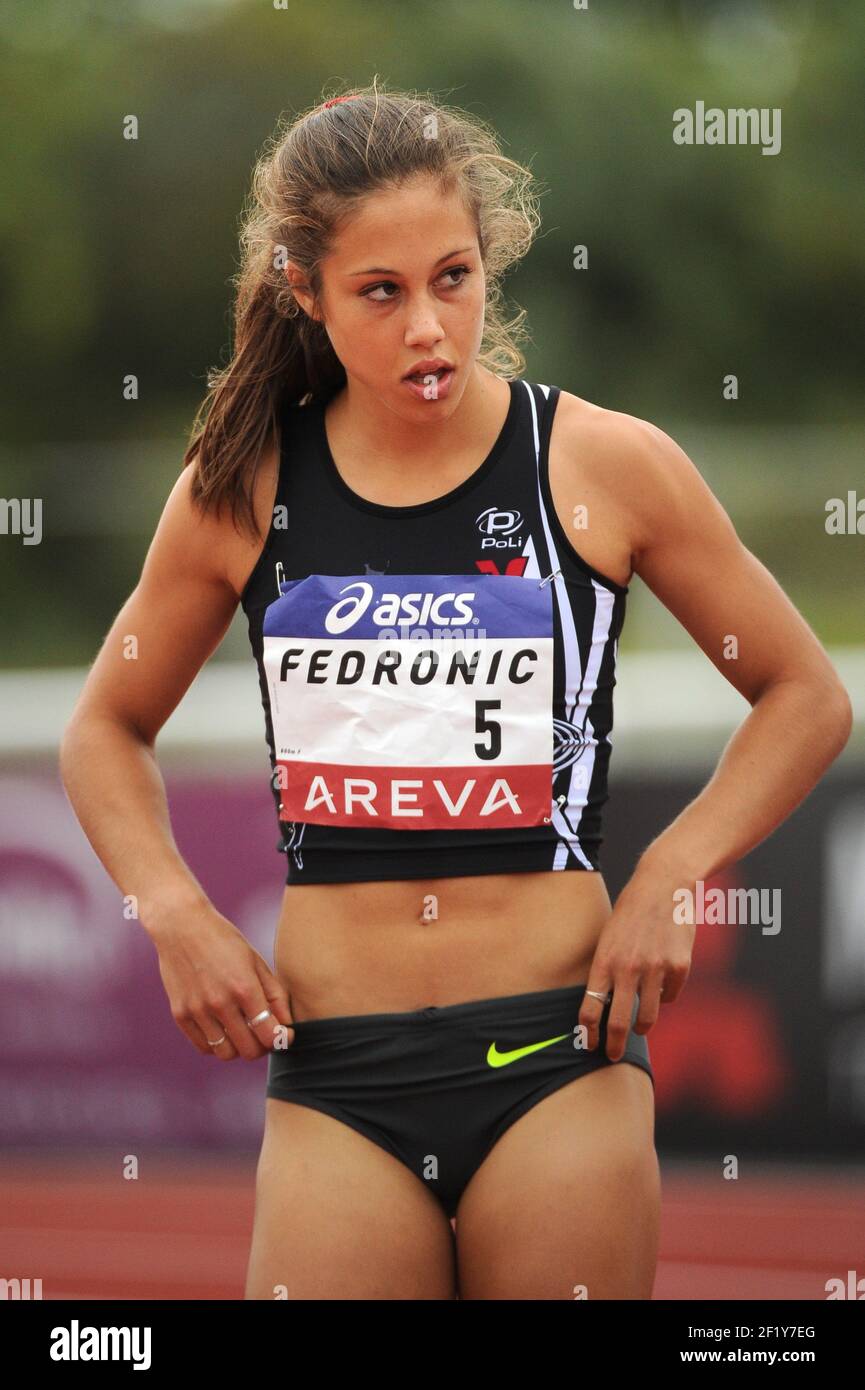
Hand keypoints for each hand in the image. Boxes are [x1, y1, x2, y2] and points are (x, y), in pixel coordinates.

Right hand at [150, 901, 294, 1060]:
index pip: (269, 1034)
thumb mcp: (255, 961)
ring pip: (225, 1054)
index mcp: (244, 987)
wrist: (181, 925)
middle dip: (262, 1046)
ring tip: (242, 1031)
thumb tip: (286, 1026)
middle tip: (263, 1034)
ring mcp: (197, 1010)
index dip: (281, 1039)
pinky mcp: (180, 1014)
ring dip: (238, 1048)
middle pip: (249, 1051)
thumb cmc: (224, 941)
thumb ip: (274, 995)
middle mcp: (220, 1002)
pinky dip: (217, 1043)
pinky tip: (222, 1027)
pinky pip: (204, 1046)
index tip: (283, 1035)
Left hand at [577, 862, 696, 1061]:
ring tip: (641, 1024)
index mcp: (604, 961)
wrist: (663, 885)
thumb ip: (607, 971)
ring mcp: (655, 968)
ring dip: (643, 1024)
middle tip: (614, 1055)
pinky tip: (662, 980)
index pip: (590, 1009)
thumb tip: (605, 1009)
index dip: (589, 1034)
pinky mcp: (679, 966)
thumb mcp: (608, 938)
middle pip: (620, 1022)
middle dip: (615, 1045)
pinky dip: (666, 995)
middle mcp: (628, 968)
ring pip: (649, 1016)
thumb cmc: (631, 913)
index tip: (590, 1045)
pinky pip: (671, 996)